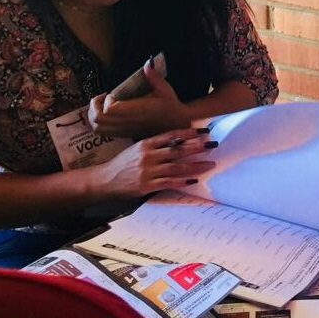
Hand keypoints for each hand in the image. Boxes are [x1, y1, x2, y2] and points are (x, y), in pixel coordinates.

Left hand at [88, 59, 190, 138]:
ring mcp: (124, 130)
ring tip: (100, 105)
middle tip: (101, 97)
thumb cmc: (170, 105)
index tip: (113, 93)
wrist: (176, 123)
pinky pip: (102, 132)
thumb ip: (154, 76)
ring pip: (97, 127)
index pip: (110, 109)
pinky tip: (105, 114)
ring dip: (93, 115)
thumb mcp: (164, 89)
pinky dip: (97, 123)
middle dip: (94, 106)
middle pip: (99, 119)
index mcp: (137, 111)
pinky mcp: (123, 134)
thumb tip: (148, 63)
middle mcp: (128, 122)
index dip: (107, 100)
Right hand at [92, 127, 216, 199]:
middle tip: (213, 145)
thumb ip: (156, 145)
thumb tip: (178, 140)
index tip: (203, 132)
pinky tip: (195, 180)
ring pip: (177, 167)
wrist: (105, 180)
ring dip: (196, 165)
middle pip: (177, 150)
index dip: (189, 133)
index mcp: (146, 144)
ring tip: (211, 163)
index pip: (171, 136)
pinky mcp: (147, 185)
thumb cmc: (123, 163)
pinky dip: (183, 181)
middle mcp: (148, 156)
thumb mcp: (137, 148)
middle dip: (197, 147)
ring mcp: (148, 171)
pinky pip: (169, 182)